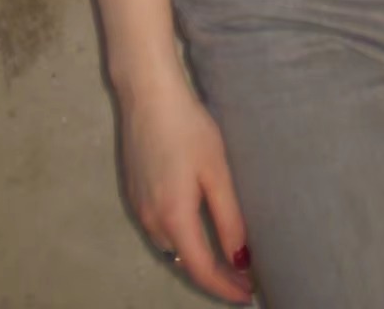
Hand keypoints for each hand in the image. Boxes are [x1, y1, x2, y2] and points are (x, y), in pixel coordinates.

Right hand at [119, 75, 253, 301]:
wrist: (147, 95)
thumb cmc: (188, 128)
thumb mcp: (216, 171)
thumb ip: (228, 216)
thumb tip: (240, 257)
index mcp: (174, 218)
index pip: (202, 269)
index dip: (225, 287)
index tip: (248, 296)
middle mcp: (152, 222)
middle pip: (185, 263)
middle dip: (215, 276)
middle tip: (244, 277)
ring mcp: (139, 208)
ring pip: (171, 248)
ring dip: (197, 258)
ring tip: (227, 257)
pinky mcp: (134, 194)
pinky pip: (160, 230)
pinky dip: (182, 240)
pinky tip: (198, 229)